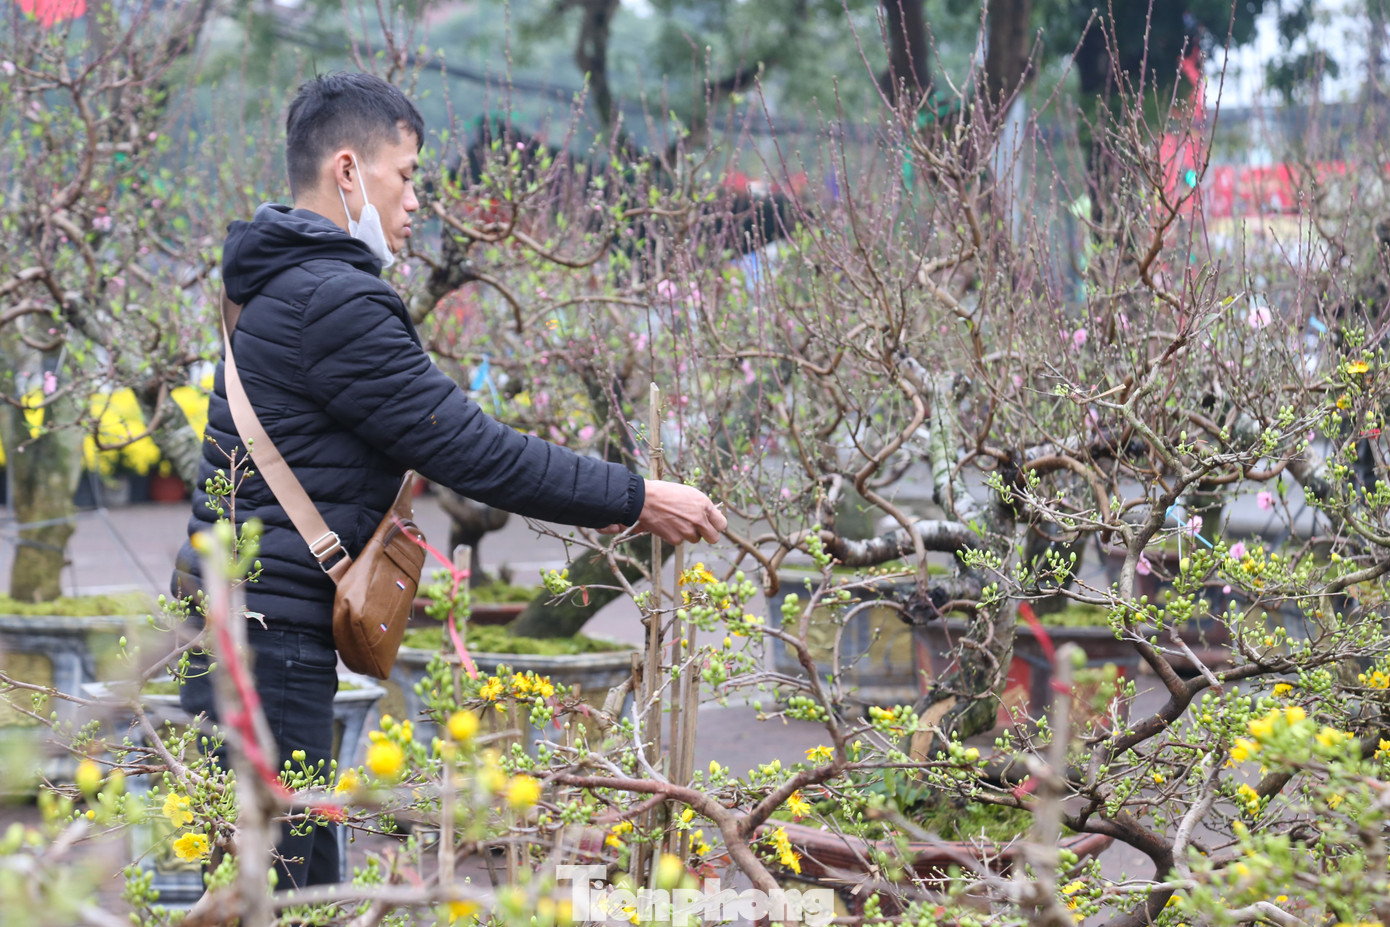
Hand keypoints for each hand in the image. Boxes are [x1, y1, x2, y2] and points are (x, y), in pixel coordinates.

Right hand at [599, 480, 725, 544]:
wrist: (645, 499)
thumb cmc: (665, 492)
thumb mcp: (688, 493)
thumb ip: (701, 506)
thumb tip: (708, 516)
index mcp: (704, 505)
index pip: (721, 524)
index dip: (716, 525)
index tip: (711, 525)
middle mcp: (699, 519)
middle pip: (713, 538)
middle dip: (708, 536)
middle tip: (699, 531)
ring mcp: (688, 530)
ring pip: (695, 539)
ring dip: (688, 534)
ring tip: (676, 522)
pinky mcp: (676, 539)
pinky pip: (680, 541)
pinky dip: (674, 535)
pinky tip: (667, 525)